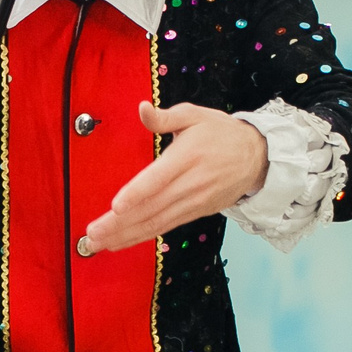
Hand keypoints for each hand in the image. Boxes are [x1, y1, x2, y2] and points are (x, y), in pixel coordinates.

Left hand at [81, 101, 269, 253]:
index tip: (116, 206)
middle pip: (151, 207)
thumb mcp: (195, 115)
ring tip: (98, 243)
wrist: (258, 158)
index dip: (137, 193)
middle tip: (93, 234)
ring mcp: (193, 202)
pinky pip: (164, 227)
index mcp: (187, 157)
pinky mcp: (195, 213)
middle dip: (120, 223)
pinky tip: (120, 242)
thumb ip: (165, 117)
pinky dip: (141, 236)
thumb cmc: (222, 133)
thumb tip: (141, 109)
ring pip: (156, 222)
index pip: (158, 179)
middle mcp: (190, 184)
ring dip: (125, 235)